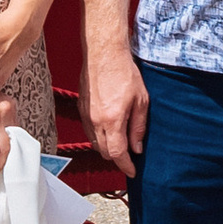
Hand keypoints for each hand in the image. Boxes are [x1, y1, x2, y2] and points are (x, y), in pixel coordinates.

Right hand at [85, 45, 149, 175]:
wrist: (104, 53)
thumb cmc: (124, 72)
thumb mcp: (141, 100)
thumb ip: (138, 127)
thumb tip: (137, 147)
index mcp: (112, 120)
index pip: (117, 154)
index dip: (126, 166)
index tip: (132, 171)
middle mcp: (96, 121)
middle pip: (104, 152)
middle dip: (117, 158)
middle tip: (129, 156)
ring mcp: (86, 115)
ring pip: (95, 142)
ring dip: (107, 146)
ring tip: (120, 141)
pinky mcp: (81, 108)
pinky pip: (89, 130)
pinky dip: (99, 135)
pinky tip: (109, 128)